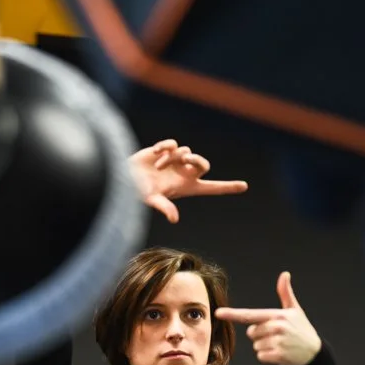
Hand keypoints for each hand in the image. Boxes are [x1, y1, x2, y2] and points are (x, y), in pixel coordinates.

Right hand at [129, 139, 247, 222]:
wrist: (120, 177)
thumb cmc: (135, 193)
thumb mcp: (151, 199)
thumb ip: (164, 206)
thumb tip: (175, 219)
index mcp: (186, 187)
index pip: (211, 187)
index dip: (227, 187)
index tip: (244, 186)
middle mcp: (183, 174)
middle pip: (203, 164)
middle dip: (197, 160)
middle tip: (186, 161)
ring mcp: (175, 162)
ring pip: (186, 151)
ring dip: (173, 158)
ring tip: (158, 166)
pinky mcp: (166, 151)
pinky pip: (173, 144)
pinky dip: (165, 148)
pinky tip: (155, 154)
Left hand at [215, 272, 321, 364]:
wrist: (315, 353)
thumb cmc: (302, 329)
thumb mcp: (295, 310)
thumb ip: (286, 293)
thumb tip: (285, 274)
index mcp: (276, 315)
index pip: (249, 315)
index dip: (232, 314)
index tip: (218, 313)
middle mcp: (276, 328)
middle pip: (251, 333)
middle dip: (261, 336)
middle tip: (278, 336)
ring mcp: (277, 342)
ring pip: (256, 346)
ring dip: (265, 347)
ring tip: (281, 345)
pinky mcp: (278, 355)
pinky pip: (261, 356)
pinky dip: (268, 357)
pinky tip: (280, 354)